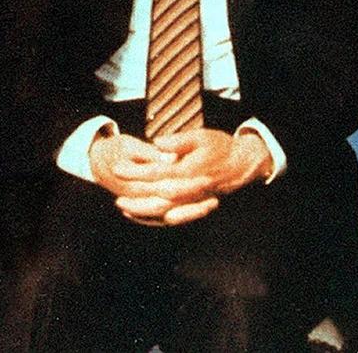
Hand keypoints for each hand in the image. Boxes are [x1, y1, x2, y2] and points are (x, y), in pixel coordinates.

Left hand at [91, 127, 270, 225]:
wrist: (241, 165)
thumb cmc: (220, 148)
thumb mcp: (201, 136)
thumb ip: (179, 141)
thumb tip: (158, 144)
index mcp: (190, 171)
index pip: (157, 174)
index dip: (135, 172)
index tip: (117, 169)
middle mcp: (192, 190)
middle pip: (159, 199)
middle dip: (136, 199)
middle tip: (116, 197)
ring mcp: (194, 201)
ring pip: (165, 212)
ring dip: (144, 212)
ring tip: (124, 208)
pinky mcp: (195, 207)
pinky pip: (174, 218)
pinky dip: (157, 219)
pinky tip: (142, 216)